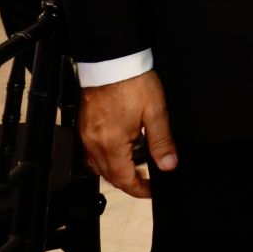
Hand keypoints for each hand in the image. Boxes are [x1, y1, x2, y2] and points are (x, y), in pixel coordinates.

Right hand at [79, 70, 177, 197]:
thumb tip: (168, 165)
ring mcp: (86, 134)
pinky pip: (92, 151)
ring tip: (135, 167)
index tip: (151, 190)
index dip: (138, 189)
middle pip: (108, 175)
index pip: (123, 179)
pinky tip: (120, 149)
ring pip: (98, 164)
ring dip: (116, 170)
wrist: (111, 60)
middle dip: (128, 182)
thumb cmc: (132, 81)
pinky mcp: (85, 125)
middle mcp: (94, 143)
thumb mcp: (156, 112)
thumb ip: (162, 142)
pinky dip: (106, 156)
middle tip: (146, 181)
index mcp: (111, 144)